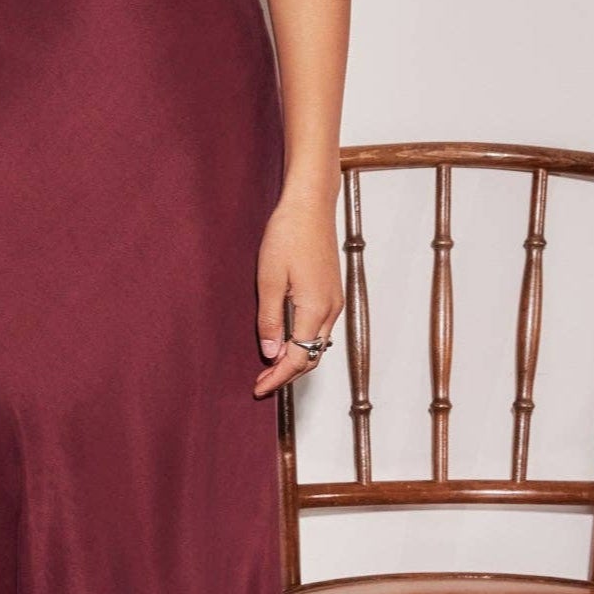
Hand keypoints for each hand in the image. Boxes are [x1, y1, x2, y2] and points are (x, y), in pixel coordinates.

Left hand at [252, 187, 343, 396]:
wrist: (311, 206)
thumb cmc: (287, 235)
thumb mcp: (269, 279)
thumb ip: (270, 320)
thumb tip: (271, 354)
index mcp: (315, 309)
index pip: (298, 358)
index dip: (278, 378)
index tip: (259, 388)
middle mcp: (331, 310)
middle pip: (312, 356)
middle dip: (287, 374)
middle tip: (261, 382)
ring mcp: (335, 301)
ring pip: (317, 344)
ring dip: (296, 359)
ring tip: (270, 367)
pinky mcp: (332, 293)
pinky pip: (319, 329)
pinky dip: (303, 343)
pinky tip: (285, 341)